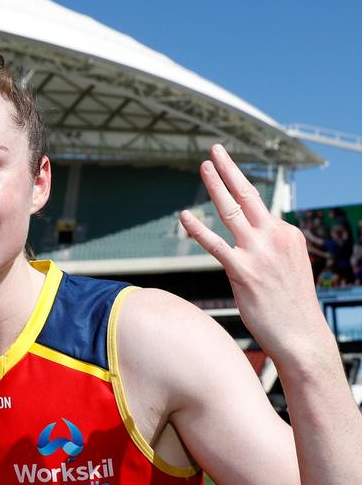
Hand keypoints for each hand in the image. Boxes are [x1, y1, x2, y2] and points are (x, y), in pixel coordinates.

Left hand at [180, 145, 328, 364]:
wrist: (301, 335)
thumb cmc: (290, 304)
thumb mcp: (288, 266)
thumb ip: (271, 247)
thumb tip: (255, 238)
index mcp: (287, 233)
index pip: (259, 204)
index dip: (241, 186)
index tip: (229, 168)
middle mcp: (274, 237)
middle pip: (248, 194)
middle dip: (230, 169)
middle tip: (215, 149)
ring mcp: (258, 253)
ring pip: (231, 210)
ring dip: (215, 185)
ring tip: (202, 166)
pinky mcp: (243, 271)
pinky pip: (215, 244)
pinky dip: (198, 229)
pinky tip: (184, 217)